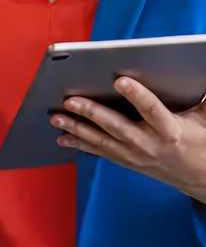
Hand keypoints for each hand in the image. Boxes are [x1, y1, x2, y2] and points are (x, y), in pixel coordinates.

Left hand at [52, 77, 205, 202]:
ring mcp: (134, 154)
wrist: (199, 177)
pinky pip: (99, 151)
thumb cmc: (200, 139)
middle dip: (92, 112)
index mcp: (170, 129)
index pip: (152, 110)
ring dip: (76, 128)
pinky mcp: (125, 160)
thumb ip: (201, 98)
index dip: (137, 95)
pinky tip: (61, 136)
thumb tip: (198, 69)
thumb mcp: (205, 118)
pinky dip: (79, 144)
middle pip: (117, 126)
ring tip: (55, 117)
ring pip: (102, 140)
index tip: (120, 79)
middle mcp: (149, 143)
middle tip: (70, 100)